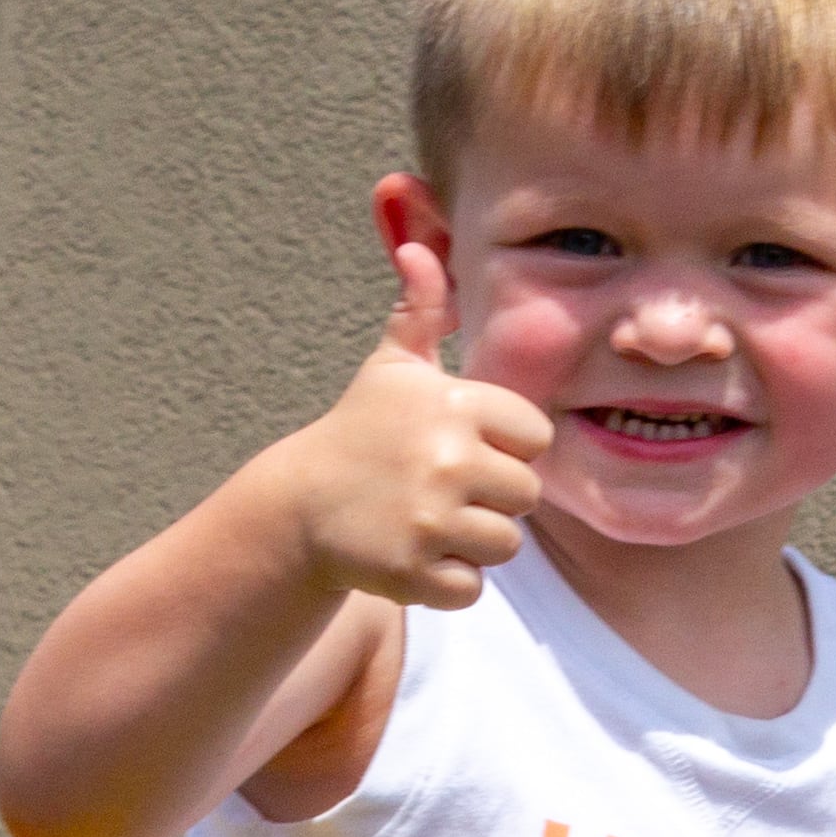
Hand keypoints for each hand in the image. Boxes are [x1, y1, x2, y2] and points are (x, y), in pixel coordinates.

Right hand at [257, 243, 555, 609]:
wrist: (300, 505)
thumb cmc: (361, 431)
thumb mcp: (392, 369)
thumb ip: (421, 311)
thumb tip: (420, 247)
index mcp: (454, 404)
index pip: (535, 437)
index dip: (505, 446)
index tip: (462, 446)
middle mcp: (447, 458)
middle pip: (527, 496)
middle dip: (492, 499)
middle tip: (443, 491)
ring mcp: (429, 519)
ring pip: (505, 545)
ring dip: (472, 542)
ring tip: (428, 522)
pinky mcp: (413, 572)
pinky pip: (471, 588)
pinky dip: (448, 582)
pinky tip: (415, 556)